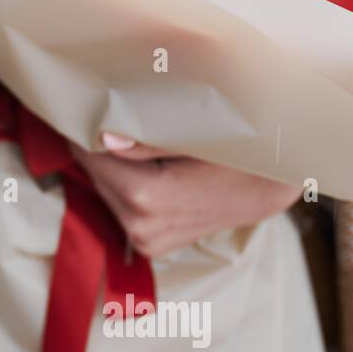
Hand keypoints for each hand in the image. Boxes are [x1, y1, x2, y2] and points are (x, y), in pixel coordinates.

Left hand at [71, 132, 301, 258]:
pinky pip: (120, 206)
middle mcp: (141, 228)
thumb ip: (150, 139)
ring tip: (127, 137)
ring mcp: (146, 242)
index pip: (91, 158)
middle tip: (101, 113)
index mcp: (148, 199)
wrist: (272, 187)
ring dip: (109, 166)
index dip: (83, 130)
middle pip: (94, 175)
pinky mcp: (150, 245)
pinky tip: (140, 164)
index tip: (80, 105)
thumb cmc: (240, 154)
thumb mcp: (199, 136)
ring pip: (104, 191)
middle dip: (95, 147)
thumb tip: (105, 137)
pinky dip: (123, 183)